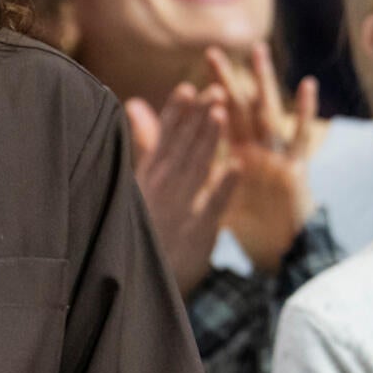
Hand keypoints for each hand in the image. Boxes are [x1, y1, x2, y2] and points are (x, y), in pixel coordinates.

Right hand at [125, 82, 239, 297]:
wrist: (139, 283)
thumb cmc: (140, 227)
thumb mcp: (137, 182)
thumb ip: (144, 141)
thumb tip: (135, 104)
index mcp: (146, 179)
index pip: (163, 140)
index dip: (176, 114)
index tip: (188, 89)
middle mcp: (160, 191)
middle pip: (182, 148)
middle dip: (198, 118)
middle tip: (214, 90)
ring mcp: (178, 212)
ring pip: (196, 169)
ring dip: (208, 141)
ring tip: (221, 113)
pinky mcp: (196, 234)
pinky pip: (212, 206)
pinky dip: (224, 186)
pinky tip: (236, 165)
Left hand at [207, 44, 321, 274]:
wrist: (277, 250)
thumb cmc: (248, 221)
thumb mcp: (215, 194)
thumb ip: (194, 169)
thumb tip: (168, 164)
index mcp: (236, 153)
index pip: (216, 118)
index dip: (203, 96)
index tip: (186, 73)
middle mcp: (256, 149)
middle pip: (239, 108)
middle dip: (226, 81)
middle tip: (212, 51)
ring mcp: (277, 155)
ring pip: (268, 113)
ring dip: (263, 83)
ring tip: (258, 53)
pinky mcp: (296, 167)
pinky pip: (301, 136)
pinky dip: (304, 112)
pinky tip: (306, 85)